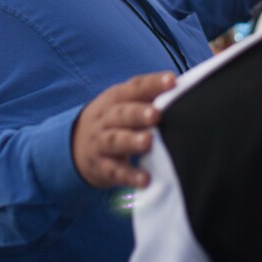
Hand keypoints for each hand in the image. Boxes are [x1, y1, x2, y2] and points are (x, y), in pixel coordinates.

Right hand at [72, 72, 175, 188]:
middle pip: (122, 113)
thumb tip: (185, 88)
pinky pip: (114, 171)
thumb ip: (150, 96)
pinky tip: (145, 179)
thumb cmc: (115, 120)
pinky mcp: (101, 167)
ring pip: (115, 140)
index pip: (135, 87)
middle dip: (138, 113)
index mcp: (116, 98)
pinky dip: (129, 176)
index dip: (153, 83)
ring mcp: (100, 142)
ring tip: (147, 142)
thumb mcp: (125, 103)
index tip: (172, 81)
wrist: (75, 144)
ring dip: (131, 141)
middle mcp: (106, 118)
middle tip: (156, 115)